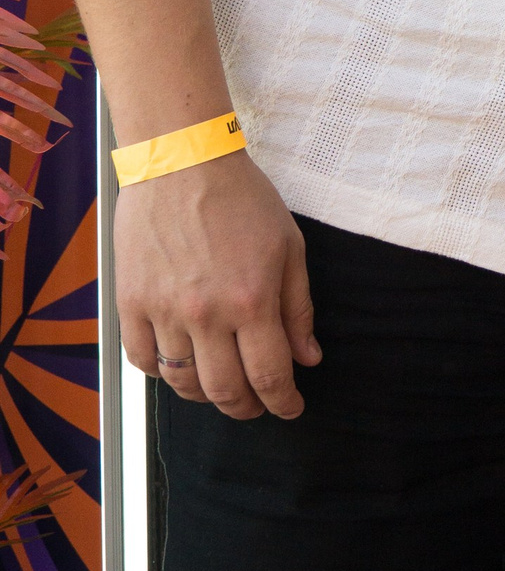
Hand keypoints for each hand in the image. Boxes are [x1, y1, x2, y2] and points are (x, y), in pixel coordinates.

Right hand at [117, 151, 319, 420]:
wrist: (182, 162)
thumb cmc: (242, 198)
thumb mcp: (289, 245)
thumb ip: (298, 307)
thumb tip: (308, 358)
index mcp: (252, 300)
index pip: (269, 375)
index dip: (282, 402)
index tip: (290, 409)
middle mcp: (206, 314)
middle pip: (225, 391)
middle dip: (247, 408)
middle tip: (258, 405)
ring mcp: (163, 311)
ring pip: (182, 384)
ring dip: (206, 396)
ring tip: (221, 387)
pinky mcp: (130, 303)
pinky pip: (143, 361)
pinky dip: (162, 374)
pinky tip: (180, 367)